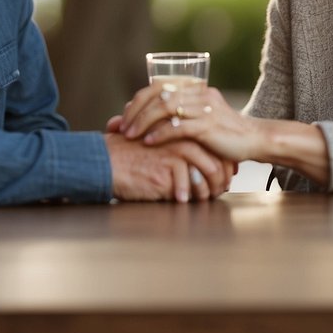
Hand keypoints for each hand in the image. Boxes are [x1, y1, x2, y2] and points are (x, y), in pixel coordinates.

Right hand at [103, 132, 234, 202]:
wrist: (107, 162)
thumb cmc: (131, 158)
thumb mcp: (158, 149)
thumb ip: (178, 152)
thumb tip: (200, 170)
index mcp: (182, 131)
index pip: (214, 146)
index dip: (224, 164)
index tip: (225, 179)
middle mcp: (182, 137)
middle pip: (216, 157)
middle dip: (221, 179)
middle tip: (219, 191)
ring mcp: (175, 150)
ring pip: (207, 170)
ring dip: (208, 189)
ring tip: (203, 199)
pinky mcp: (166, 165)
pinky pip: (188, 183)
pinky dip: (188, 195)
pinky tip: (182, 201)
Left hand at [119, 84, 263, 162]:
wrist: (254, 140)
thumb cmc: (222, 133)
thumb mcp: (198, 119)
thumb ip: (175, 117)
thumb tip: (143, 121)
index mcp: (194, 88)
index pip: (159, 86)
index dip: (138, 100)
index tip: (124, 116)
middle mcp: (198, 94)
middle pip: (158, 95)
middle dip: (136, 111)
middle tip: (122, 128)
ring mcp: (204, 108)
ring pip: (166, 108)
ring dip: (144, 122)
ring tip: (131, 136)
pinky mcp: (209, 126)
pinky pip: (179, 127)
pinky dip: (160, 134)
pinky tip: (149, 142)